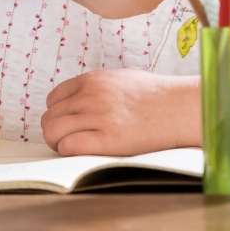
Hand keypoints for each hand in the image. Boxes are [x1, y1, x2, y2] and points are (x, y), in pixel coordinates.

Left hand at [41, 69, 198, 155]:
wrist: (180, 107)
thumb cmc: (155, 96)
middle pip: (49, 117)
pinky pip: (70, 146)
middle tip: (70, 140)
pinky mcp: (108, 139)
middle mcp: (90, 96)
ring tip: (74, 147)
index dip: (59, 114)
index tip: (69, 124)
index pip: (53, 99)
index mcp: (91, 80)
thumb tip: (77, 100)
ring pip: (53, 132)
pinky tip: (83, 151)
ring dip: (59, 143)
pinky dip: (69, 151)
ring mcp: (98, 116)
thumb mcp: (119, 79)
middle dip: (56, 131)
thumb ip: (95, 87)